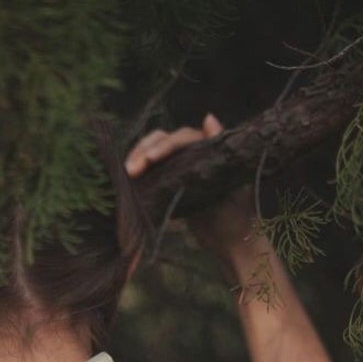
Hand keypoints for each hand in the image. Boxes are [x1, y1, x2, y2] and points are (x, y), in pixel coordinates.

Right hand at [125, 114, 256, 258]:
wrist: (231, 244)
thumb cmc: (237, 216)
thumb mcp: (232, 185)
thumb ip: (220, 154)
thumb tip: (208, 117)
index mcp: (208, 150)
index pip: (182, 139)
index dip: (165, 146)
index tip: (150, 159)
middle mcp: (193, 154)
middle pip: (163, 141)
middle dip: (145, 152)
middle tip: (131, 170)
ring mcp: (179, 169)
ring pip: (154, 154)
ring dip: (138, 160)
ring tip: (125, 174)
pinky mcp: (169, 185)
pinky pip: (151, 173)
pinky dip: (140, 174)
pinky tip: (127, 181)